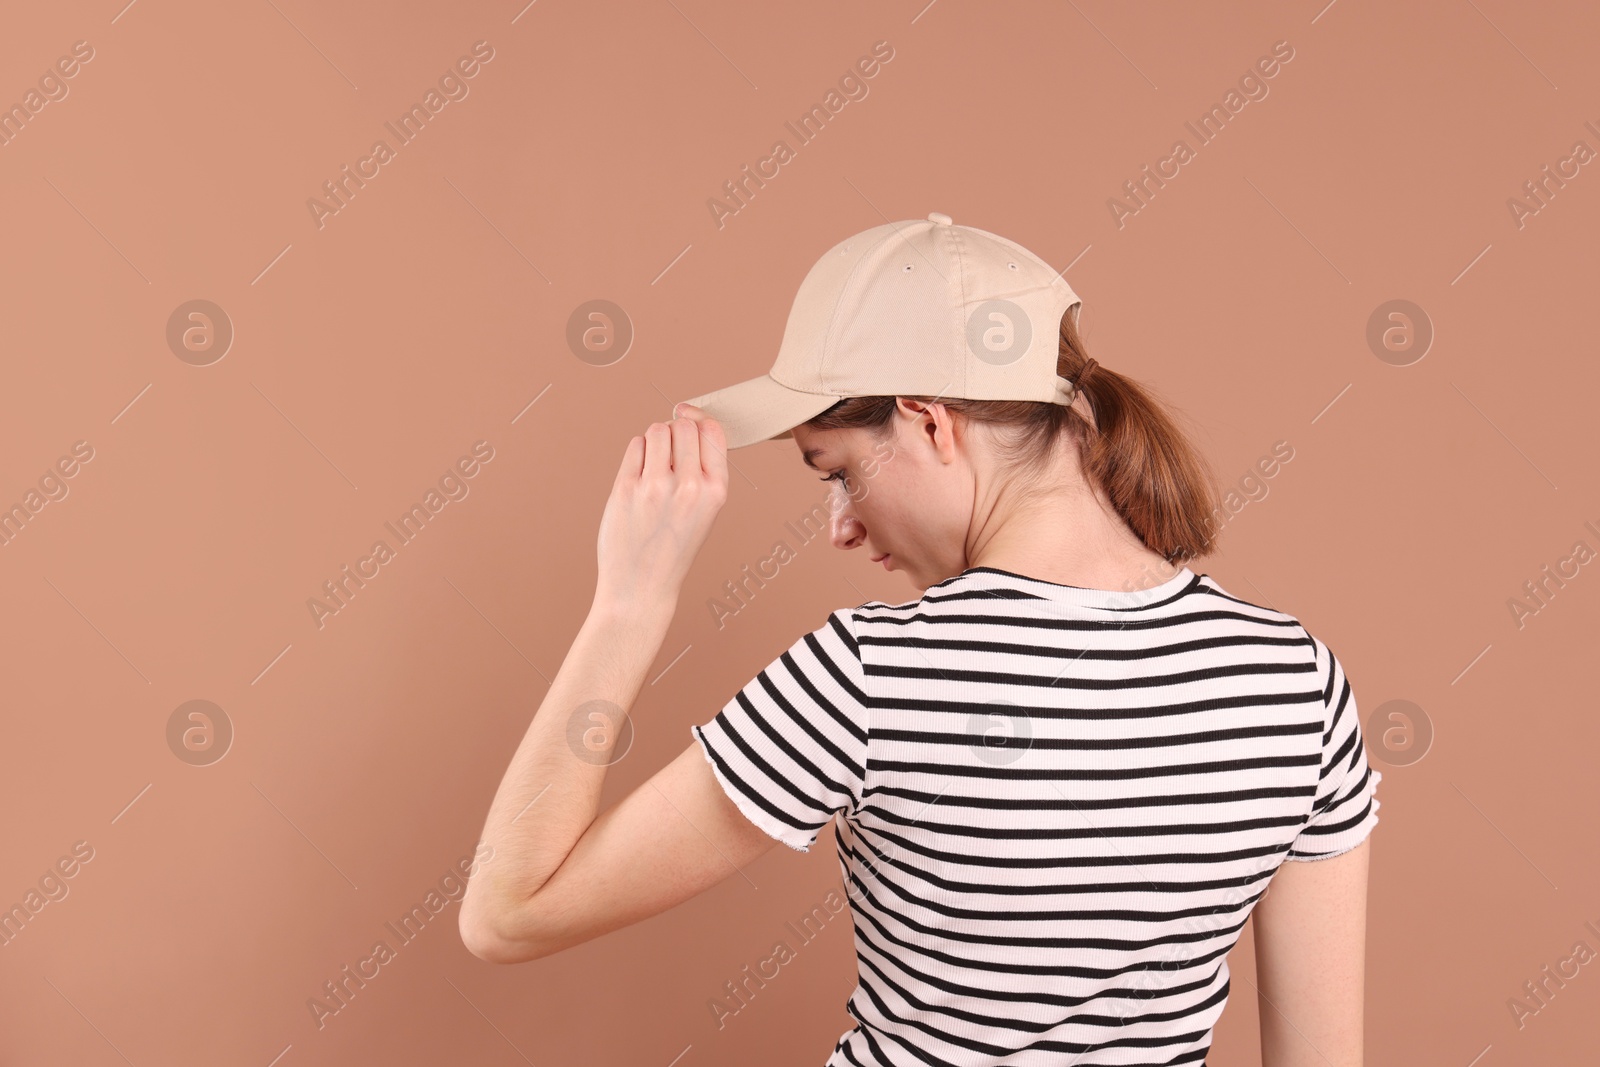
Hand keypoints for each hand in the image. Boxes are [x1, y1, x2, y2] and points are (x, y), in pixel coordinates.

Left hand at [594, 403, 728, 609]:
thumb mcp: (705, 511)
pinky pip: (635, 446)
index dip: (698, 420)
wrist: (641, 586)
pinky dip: (637, 454)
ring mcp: (656, 487)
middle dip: (674, 431)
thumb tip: (686, 420)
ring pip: (657, 430)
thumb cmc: (673, 547)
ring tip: (653, 466)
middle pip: (683, 425)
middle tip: (668, 455)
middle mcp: (690, 487)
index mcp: (716, 492)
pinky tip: (639, 477)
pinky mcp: (626, 488)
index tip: (687, 419)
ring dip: (654, 440)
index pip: (712, 431)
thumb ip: (703, 470)